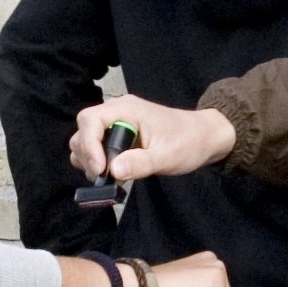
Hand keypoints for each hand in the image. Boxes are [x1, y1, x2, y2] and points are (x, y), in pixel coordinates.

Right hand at [64, 97, 232, 188]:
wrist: (204, 138)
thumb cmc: (189, 142)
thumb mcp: (168, 156)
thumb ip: (141, 163)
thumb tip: (114, 171)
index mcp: (126, 109)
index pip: (90, 120)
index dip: (89, 145)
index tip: (100, 169)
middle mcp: (116, 113)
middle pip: (83, 130)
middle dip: (88, 155)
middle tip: (103, 177)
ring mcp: (116, 124)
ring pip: (85, 141)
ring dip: (90, 161)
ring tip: (110, 177)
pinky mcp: (118, 137)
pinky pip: (96, 148)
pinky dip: (98, 163)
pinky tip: (116, 174)